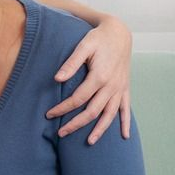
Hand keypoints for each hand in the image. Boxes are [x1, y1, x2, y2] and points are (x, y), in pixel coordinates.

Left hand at [46, 15, 131, 143]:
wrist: (119, 32)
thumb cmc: (99, 38)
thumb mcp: (84, 46)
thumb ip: (71, 63)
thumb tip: (56, 79)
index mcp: (100, 77)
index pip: (78, 99)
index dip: (63, 108)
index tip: (49, 114)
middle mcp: (112, 86)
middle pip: (92, 111)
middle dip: (76, 124)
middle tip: (61, 133)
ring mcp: (120, 89)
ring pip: (110, 115)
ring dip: (100, 130)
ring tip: (89, 142)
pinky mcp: (125, 88)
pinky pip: (126, 109)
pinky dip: (125, 123)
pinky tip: (125, 136)